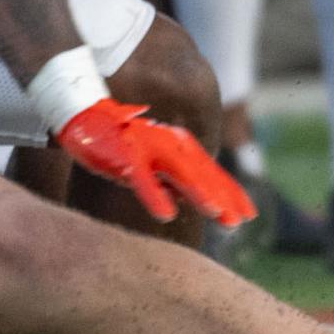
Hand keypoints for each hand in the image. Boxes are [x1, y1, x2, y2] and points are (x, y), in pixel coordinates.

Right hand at [55, 98, 255, 226]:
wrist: (84, 111)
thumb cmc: (117, 139)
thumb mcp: (147, 160)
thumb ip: (167, 177)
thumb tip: (184, 202)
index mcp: (176, 145)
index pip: (210, 171)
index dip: (231, 192)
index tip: (249, 214)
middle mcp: (167, 143)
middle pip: (202, 172)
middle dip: (222, 196)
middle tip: (239, 222)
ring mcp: (147, 146)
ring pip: (179, 170)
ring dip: (199, 190)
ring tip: (216, 212)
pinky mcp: (124, 153)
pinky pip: (141, 177)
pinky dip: (154, 194)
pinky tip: (166, 214)